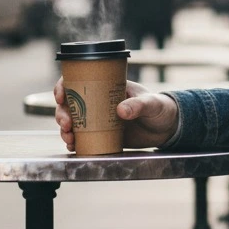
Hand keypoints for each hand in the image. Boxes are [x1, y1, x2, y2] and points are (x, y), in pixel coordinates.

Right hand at [54, 77, 179, 151]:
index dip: (64, 86)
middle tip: (66, 124)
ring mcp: (99, 119)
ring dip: (65, 130)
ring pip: (73, 122)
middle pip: (70, 104)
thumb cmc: (161, 108)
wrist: (168, 128)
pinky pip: (83, 138)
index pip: (79, 81)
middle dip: (62, 113)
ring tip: (69, 139)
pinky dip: (74, 142)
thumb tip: (121, 111)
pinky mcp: (103, 135)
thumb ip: (138, 105)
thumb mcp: (152, 103)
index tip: (60, 96)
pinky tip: (73, 147)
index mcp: (107, 86)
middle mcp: (99, 102)